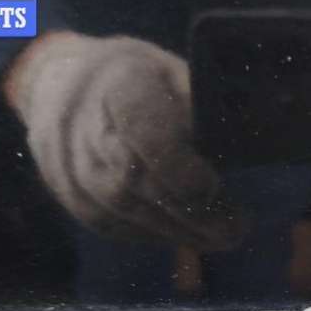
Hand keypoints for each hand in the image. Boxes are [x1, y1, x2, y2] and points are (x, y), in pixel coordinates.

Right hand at [4, 32, 246, 249]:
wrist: (64, 93)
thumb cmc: (140, 83)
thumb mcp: (174, 74)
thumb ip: (202, 109)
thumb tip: (246, 145)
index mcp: (120, 86)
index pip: (144, 130)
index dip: (179, 165)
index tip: (214, 186)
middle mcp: (87, 130)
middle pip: (139, 181)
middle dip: (192, 211)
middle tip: (236, 229)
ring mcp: (75, 171)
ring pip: (131, 213)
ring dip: (183, 232)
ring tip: (224, 236)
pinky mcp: (78, 204)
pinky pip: (123, 228)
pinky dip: (162, 234)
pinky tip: (192, 233)